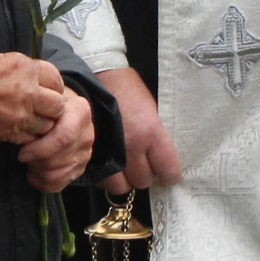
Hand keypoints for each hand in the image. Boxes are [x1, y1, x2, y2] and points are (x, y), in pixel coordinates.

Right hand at [0, 51, 67, 144]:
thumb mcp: (1, 58)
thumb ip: (24, 70)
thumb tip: (37, 79)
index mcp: (26, 69)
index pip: (56, 79)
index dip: (54, 85)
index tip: (50, 89)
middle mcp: (27, 92)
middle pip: (57, 105)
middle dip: (53, 106)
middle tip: (44, 106)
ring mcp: (19, 115)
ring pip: (46, 125)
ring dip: (41, 122)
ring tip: (30, 118)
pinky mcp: (8, 132)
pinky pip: (28, 138)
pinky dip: (26, 135)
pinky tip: (18, 128)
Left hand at [19, 88, 95, 191]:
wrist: (61, 110)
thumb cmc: (46, 104)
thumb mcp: (42, 98)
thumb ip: (35, 111)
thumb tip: (20, 126)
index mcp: (80, 111)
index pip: (64, 137)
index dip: (40, 149)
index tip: (22, 152)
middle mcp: (87, 134)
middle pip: (58, 159)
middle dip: (35, 161)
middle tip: (22, 154)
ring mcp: (85, 153)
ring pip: (57, 174)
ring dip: (37, 170)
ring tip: (29, 159)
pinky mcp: (79, 168)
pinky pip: (58, 185)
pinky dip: (40, 182)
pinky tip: (32, 171)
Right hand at [95, 67, 184, 195]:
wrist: (99, 73)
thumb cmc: (129, 88)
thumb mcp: (153, 109)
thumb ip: (157, 137)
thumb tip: (163, 160)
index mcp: (151, 133)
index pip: (168, 170)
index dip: (170, 174)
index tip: (167, 172)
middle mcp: (131, 147)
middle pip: (143, 181)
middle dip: (144, 174)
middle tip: (143, 162)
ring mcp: (107, 152)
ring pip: (121, 186)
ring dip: (124, 179)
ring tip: (125, 166)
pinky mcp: (90, 153)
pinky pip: (101, 179)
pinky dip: (106, 176)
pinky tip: (109, 163)